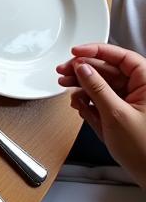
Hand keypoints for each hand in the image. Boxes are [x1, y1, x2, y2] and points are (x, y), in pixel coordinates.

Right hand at [57, 43, 145, 187]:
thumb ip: (97, 88)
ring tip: (65, 87)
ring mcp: (132, 103)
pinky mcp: (124, 114)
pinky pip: (103, 100)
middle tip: (63, 71)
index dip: (97, 51)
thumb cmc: (145, 151)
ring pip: (104, 85)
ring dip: (83, 86)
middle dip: (84, 70)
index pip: (122, 57)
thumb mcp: (116, 115)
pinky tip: (78, 104)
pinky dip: (89, 101)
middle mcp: (141, 91)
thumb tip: (83, 68)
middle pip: (109, 70)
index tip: (76, 52)